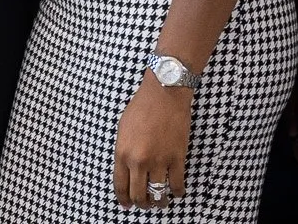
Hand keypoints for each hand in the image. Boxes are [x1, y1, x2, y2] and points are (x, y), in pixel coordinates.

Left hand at [113, 74, 192, 208]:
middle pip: (138, 195)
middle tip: (145, 205)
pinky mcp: (177, 158)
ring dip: (159, 202)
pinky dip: (177, 192)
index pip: (120, 186)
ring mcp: (159, 161)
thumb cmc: (142, 106)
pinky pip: (177, 184)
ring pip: (158, 194)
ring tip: (160, 202)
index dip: (124, 199)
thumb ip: (123, 151)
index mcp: (122, 153)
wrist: (165, 92)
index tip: (127, 205)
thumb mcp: (122, 129)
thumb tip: (126, 170)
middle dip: (141, 204)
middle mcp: (139, 161)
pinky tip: (176, 192)